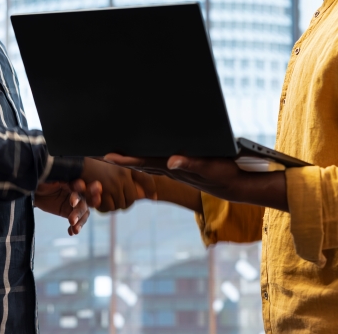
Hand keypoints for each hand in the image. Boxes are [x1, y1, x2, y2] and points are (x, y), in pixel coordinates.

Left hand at [35, 178, 91, 234]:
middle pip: (83, 202)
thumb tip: (56, 183)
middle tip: (71, 220)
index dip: (80, 194)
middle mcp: (76, 191)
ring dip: (80, 221)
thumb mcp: (44, 180)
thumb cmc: (40, 182)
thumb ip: (51, 182)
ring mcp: (75, 203)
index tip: (72, 202)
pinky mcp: (69, 212)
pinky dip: (75, 227)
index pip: (80, 186)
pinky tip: (72, 232)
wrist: (35, 192)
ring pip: (83, 212)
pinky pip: (77, 221)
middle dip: (79, 211)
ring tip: (75, 230)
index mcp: (71, 181)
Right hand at [81, 158, 157, 212]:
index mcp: (126, 168)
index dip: (151, 190)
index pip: (146, 180)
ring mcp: (112, 186)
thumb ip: (134, 175)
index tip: (155, 197)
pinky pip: (108, 208)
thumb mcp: (117, 164)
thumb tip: (154, 195)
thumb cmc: (96, 165)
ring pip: (119, 205)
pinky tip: (99, 201)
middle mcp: (122, 177)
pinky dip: (104, 207)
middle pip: (131, 199)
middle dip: (125, 202)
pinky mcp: (101, 194)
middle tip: (117, 198)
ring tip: (107, 198)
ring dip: (113, 205)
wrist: (77, 165)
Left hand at [103, 154, 288, 211]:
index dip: (126, 159)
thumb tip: (170, 161)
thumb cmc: (224, 175)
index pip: (145, 162)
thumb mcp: (209, 167)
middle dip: (122, 158)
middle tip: (101, 152)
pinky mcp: (181, 168)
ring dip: (131, 157)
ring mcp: (175, 169)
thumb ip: (190, 164)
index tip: (108, 156)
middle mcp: (171, 169)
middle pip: (141, 162)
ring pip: (147, 163)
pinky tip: (139, 153)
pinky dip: (145, 158)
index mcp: (174, 168)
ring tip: (114, 151)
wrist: (236, 186)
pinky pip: (158, 162)